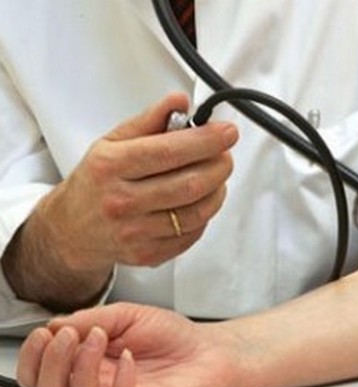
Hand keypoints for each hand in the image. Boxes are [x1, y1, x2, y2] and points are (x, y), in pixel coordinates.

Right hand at [16, 303, 246, 386]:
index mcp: (89, 361)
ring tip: (100, 337)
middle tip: (67, 336)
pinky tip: (129, 356)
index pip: (44, 371)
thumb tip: (54, 324)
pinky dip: (120, 380)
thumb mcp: (128, 314)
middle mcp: (99, 383)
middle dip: (51, 361)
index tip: (43, 332)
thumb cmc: (172, 334)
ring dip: (81, 367)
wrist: (212, 348)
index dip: (35, 357)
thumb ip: (91, 318)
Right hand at [40, 92, 237, 273]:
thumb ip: (149, 120)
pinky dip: (205, 215)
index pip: (168, 152)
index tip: (227, 133)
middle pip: (189, 184)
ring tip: (214, 176)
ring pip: (197, 212)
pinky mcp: (148, 254)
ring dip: (217, 190)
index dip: (205, 141)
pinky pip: (193, 234)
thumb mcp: (112, 142)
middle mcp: (121, 202)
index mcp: (111, 167)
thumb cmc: (96, 182)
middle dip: (219, 165)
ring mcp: (135, 232)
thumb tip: (179, 101)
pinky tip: (199, 201)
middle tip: (224, 154)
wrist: (72, 229)